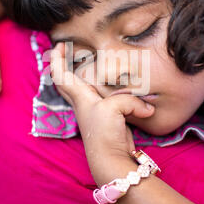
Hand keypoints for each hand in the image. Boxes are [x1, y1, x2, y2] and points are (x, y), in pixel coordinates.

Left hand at [50, 43, 154, 179]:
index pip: (60, 75)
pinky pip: (101, 97)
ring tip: (86, 61)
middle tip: (66, 50)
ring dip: (78, 75)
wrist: (112, 159)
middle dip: (61, 65)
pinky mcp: (107, 118)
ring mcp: (93, 111)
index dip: (57, 59)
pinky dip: (102, 87)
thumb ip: (129, 100)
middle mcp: (83, 104)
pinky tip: (111, 84)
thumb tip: (146, 108)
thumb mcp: (115, 108)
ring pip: (80, 89)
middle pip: (64, 82)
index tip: (59, 45)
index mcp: (80, 97)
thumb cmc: (105, 133)